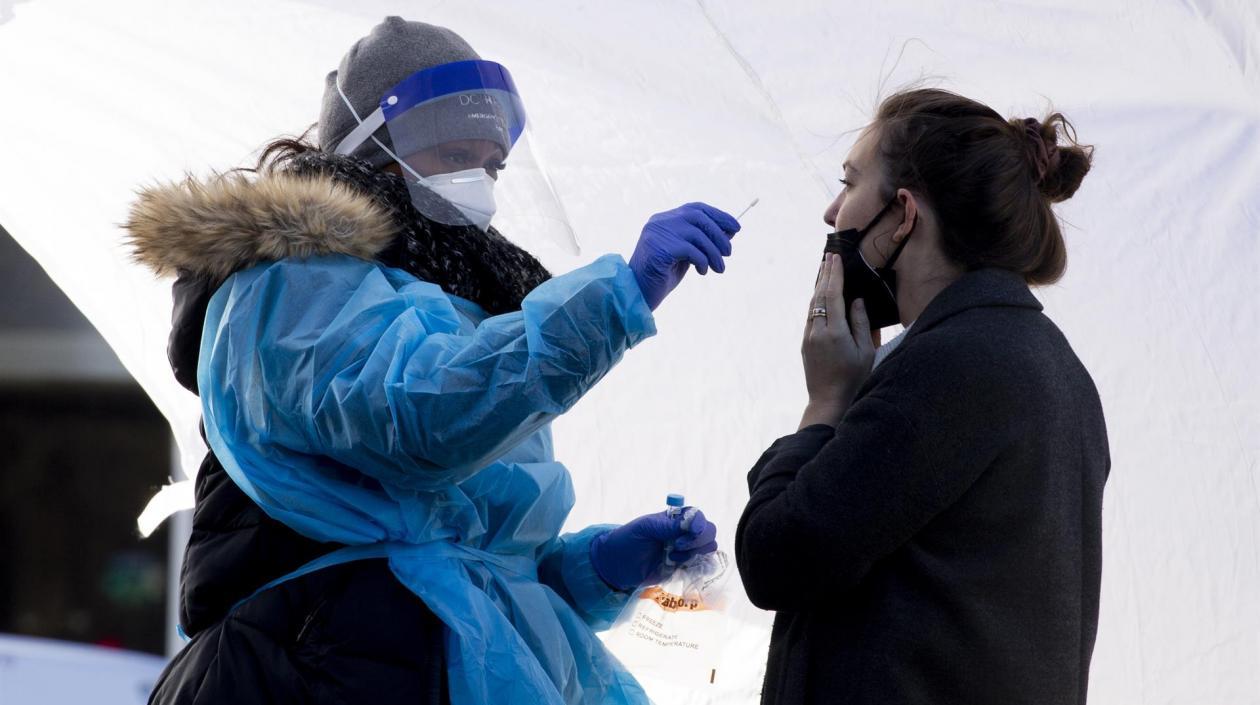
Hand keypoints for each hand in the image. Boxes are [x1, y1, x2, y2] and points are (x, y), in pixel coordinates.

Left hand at [589, 508, 718, 590]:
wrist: (618, 565)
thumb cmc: (628, 540)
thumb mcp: (645, 528)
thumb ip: (668, 526)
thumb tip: (691, 524)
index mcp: (675, 519)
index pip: (698, 517)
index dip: (698, 525)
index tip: (689, 533)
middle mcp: (684, 533)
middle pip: (709, 533)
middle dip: (697, 541)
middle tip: (677, 548)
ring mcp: (686, 551)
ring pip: (708, 549)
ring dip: (694, 555)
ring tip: (672, 559)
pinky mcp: (684, 568)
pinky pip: (703, 567)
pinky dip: (700, 568)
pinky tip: (683, 568)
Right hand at [628, 202, 739, 309]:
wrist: (638, 293)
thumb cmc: (663, 275)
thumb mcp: (687, 255)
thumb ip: (703, 241)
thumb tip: (731, 231)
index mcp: (664, 219)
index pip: (695, 208)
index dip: (718, 216)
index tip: (736, 228)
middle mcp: (659, 221)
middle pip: (697, 217)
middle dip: (718, 234)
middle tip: (728, 253)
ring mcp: (656, 234)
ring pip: (696, 234)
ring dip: (713, 253)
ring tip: (719, 268)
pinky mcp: (658, 249)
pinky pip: (689, 250)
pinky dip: (702, 261)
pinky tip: (703, 271)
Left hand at [799, 253, 875, 428]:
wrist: (829, 401)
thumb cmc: (854, 378)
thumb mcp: (865, 351)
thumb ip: (861, 323)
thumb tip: (856, 300)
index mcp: (835, 331)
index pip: (833, 295)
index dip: (834, 275)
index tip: (835, 258)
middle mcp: (817, 331)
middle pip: (819, 296)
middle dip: (824, 275)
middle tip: (829, 257)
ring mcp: (808, 337)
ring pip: (812, 305)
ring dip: (818, 286)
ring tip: (825, 270)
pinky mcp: (805, 344)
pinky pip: (810, 316)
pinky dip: (816, 301)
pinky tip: (821, 296)